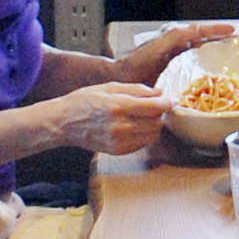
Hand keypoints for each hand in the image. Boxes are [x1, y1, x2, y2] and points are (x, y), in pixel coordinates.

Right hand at [51, 82, 174, 153]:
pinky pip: (142, 143)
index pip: (154, 107)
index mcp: (119, 106)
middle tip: (155, 106)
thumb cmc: (85, 100)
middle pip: (157, 122)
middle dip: (160, 113)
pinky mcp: (118, 151)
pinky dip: (145, 135)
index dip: (168, 103)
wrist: (64, 122)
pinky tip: (135, 126)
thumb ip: (137, 90)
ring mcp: (119, 141)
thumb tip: (160, 93)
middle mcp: (121, 126)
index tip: (174, 100)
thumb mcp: (110, 87)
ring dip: (154, 125)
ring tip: (144, 116)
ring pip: (153, 135)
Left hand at [115, 22, 235, 85]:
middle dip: (224, 40)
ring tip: (235, 56)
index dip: (219, 30)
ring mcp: (178, 63)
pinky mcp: (176, 76)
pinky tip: (217, 76)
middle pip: (206, 41)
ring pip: (203, 55)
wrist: (120, 79)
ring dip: (219, 54)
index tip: (235, 31)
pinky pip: (196, 70)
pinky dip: (209, 70)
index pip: (202, 31)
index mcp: (176, 39)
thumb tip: (196, 30)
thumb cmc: (134, 64)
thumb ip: (175, 37)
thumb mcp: (156, 47)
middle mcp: (179, 49)